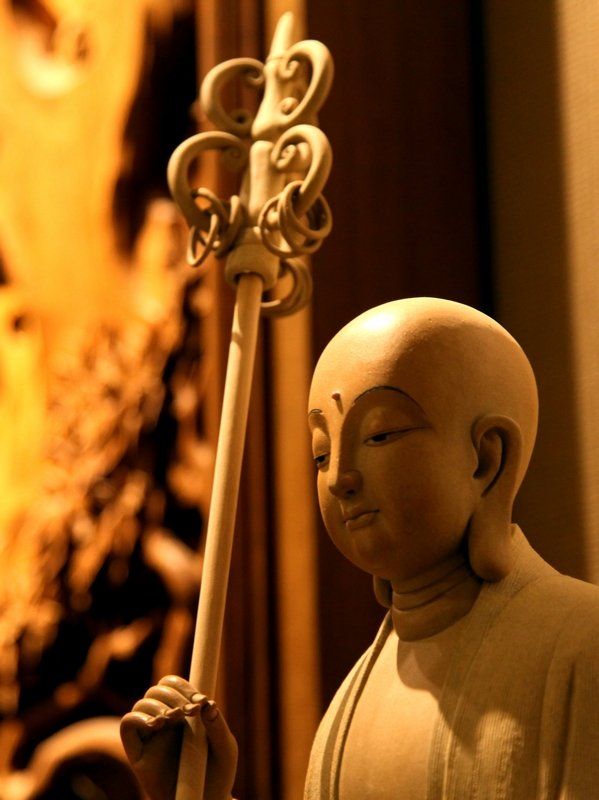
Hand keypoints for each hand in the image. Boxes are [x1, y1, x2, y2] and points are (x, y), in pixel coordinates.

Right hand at [120, 675, 237, 799]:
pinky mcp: (137, 752)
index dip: (184, 686)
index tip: (199, 701)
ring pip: (142, 704)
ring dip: (157, 705)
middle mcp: (165, 720)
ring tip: (172, 718)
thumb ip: (217, 726)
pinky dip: (138, 717)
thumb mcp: (225, 749)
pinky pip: (127, 724)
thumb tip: (208, 703)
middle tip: (189, 711)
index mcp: (185, 712)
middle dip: (173, 695)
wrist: (206, 799)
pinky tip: (155, 724)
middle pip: (157, 690)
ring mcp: (151, 735)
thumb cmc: (217, 773)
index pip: (174, 685)